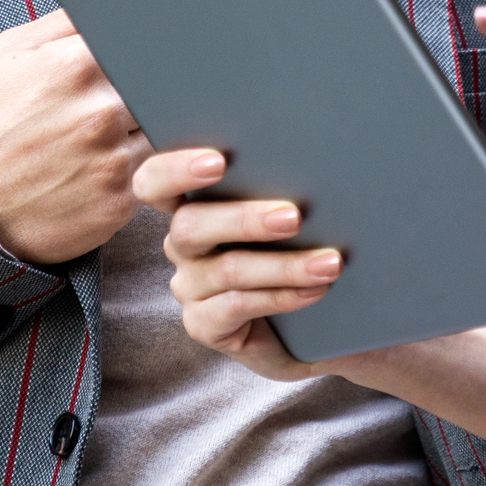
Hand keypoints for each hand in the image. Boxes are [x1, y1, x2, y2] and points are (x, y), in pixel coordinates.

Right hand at [0, 10, 151, 263]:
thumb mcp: (10, 53)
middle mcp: (99, 112)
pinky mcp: (117, 203)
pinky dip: (141, 172)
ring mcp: (111, 161)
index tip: (139, 62)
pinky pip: (155, 177)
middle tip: (125, 100)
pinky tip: (105, 168)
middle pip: (162, 91)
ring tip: (109, 136)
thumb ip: (66, 23)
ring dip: (146, 134)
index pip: (146, 45)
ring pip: (162, 134)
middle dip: (149, 93)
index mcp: (75, 65)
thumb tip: (114, 5)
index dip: (145, 54)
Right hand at [132, 148, 344, 382]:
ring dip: (284, 265)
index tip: (219, 162)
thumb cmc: (297, 252)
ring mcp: (189, 286)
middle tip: (294, 217)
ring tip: (328, 263)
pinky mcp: (202, 324)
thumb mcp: (286, 218)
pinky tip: (315, 290)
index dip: (176, 170)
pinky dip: (282, 295)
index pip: (156, 182)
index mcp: (192, 203)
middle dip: (244, 219)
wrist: (309, 322)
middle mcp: (182, 244)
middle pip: (190, 225)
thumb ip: (279, 193)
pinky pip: (237, 306)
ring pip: (227, 269)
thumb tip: (313, 173)